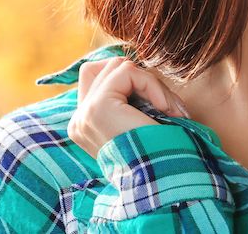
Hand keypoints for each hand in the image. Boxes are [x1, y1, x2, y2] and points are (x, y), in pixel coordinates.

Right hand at [67, 56, 190, 158]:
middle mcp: (78, 121)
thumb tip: (132, 67)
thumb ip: (128, 100)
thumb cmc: (162, 156)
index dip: (129, 80)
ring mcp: (85, 114)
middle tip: (166, 106)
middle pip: (105, 67)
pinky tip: (165, 109)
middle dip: (140, 79)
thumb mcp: (139, 123)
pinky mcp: (98, 108)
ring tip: (169, 109)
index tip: (159, 107)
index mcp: (84, 127)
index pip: (96, 78)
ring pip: (118, 66)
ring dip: (151, 83)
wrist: (164, 182)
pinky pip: (128, 71)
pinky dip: (153, 85)